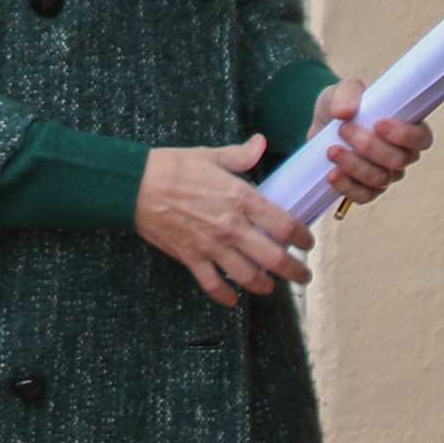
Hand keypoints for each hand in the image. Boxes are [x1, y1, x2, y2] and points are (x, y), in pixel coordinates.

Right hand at [136, 135, 309, 305]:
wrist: (136, 184)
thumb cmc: (173, 167)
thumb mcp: (211, 155)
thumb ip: (241, 155)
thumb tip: (260, 143)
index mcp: (241, 198)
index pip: (284, 224)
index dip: (302, 237)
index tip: (306, 242)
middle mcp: (231, 225)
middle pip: (274, 258)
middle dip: (295, 272)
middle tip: (302, 276)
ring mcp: (211, 244)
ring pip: (248, 277)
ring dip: (265, 286)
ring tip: (271, 287)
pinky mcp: (191, 257)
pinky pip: (213, 285)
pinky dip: (226, 297)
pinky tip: (233, 299)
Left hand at [315, 82, 434, 208]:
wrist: (322, 124)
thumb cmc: (343, 104)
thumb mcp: (344, 89)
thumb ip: (347, 93)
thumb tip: (344, 112)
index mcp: (408, 128)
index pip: (421, 138)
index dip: (404, 135)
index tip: (378, 124)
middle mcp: (402, 154)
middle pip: (398, 160)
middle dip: (369, 146)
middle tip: (345, 129)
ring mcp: (386, 174)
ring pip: (380, 179)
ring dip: (354, 165)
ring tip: (332, 149)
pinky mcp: (366, 189)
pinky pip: (364, 196)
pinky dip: (347, 186)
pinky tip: (332, 173)